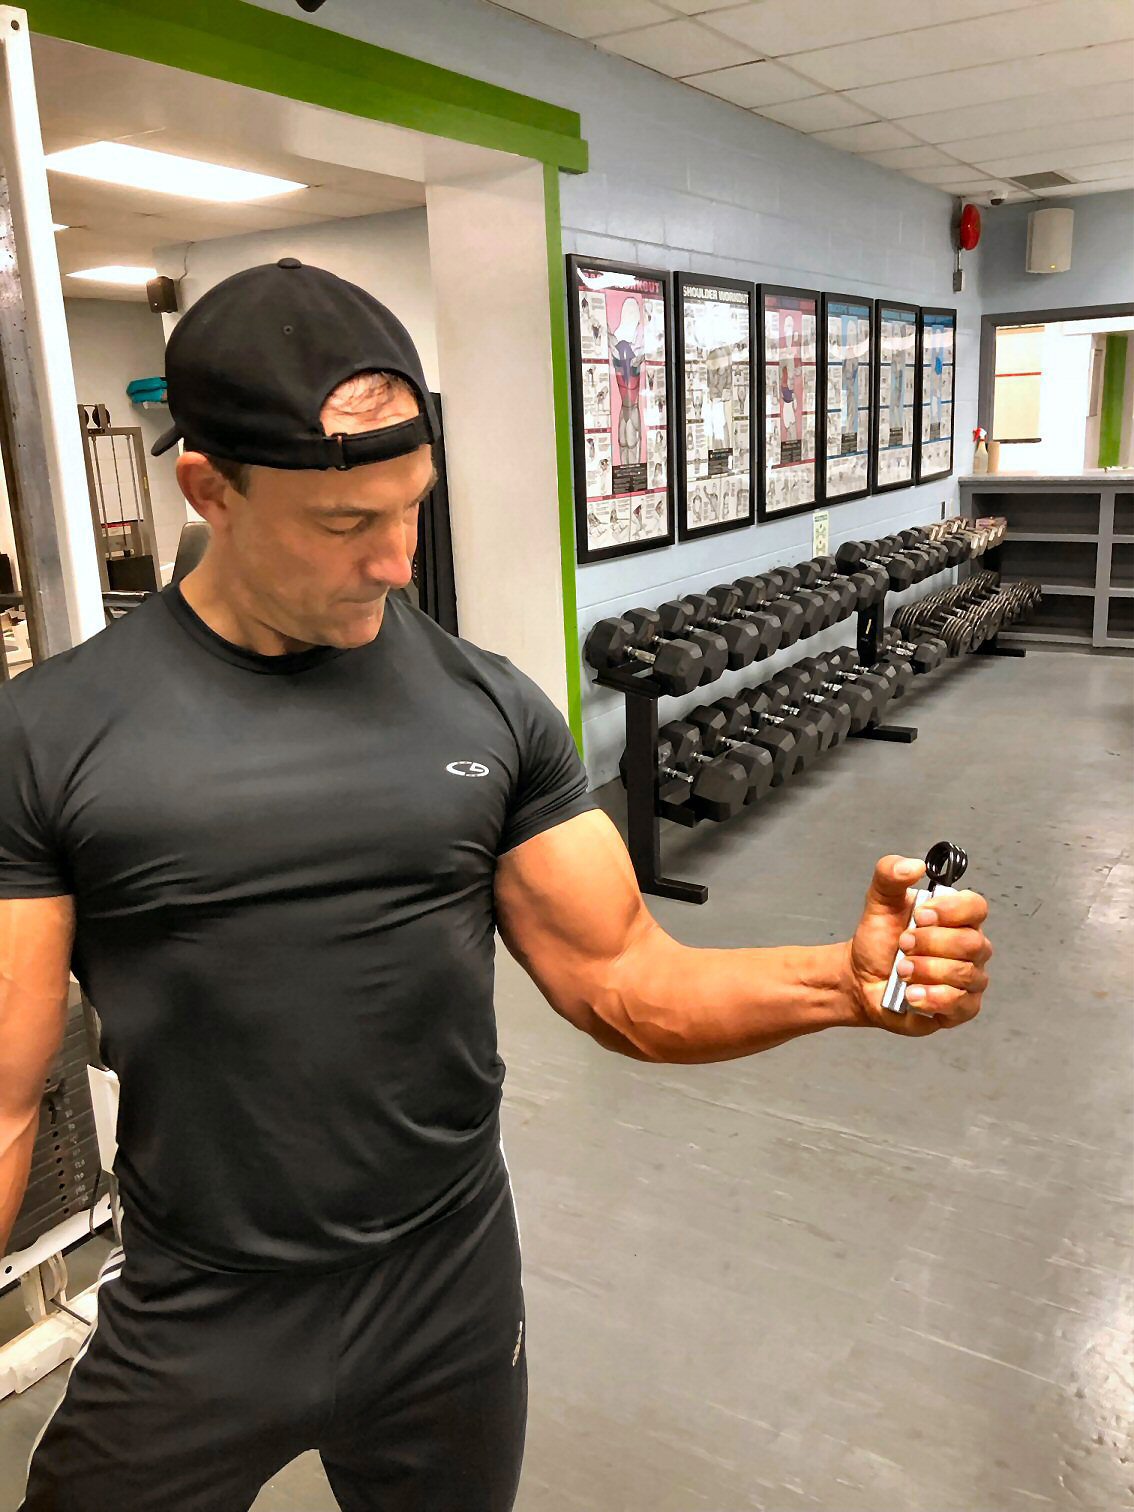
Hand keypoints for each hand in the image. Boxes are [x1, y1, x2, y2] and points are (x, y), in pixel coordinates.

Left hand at [847, 855, 991, 1036]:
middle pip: (971, 943)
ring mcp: (969, 980)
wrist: (861, 977)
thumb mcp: (879, 900)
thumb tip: (913, 865)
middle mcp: (971, 949)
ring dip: (927, 970)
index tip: (921, 915)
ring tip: (901, 969)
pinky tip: (911, 994)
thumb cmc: (879, 940)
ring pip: (966, 974)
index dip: (951, 911)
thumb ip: (891, 874)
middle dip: (931, 943)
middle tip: (904, 944)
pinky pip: (961, 1004)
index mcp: (958, 918)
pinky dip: (933, 998)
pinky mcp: (961, 1008)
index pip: (976, 907)